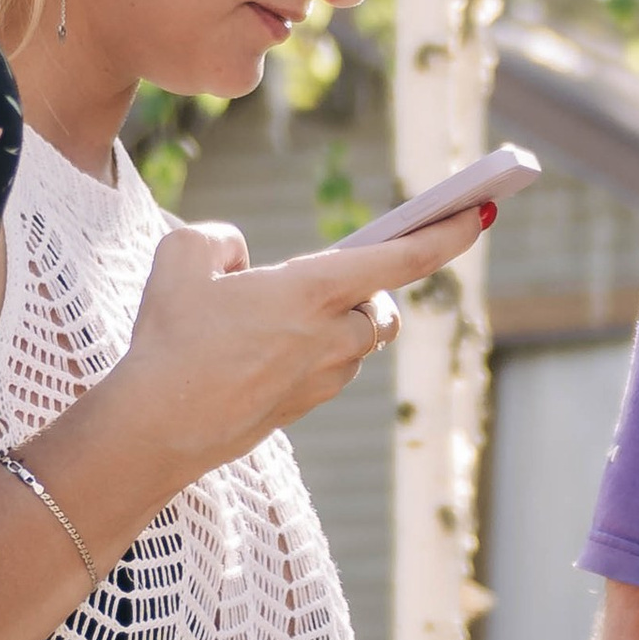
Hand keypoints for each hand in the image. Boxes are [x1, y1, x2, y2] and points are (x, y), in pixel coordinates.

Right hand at [100, 197, 487, 488]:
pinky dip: (308, 356)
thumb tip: (242, 257)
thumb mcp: (182, 259)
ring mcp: (322, 379)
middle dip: (370, 292)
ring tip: (271, 319)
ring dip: (335, 326)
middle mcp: (331, 336)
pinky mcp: (303, 408)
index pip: (403, 258)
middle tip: (335, 278)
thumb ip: (220, 240)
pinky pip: (326, 372)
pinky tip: (254, 354)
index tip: (483, 212)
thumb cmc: (169, 339)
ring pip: (356, 344)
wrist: (155, 428)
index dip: (448, 234)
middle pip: (384, 309)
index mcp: (312, 291)